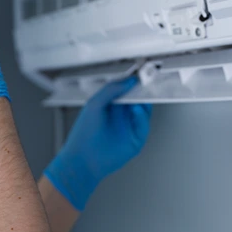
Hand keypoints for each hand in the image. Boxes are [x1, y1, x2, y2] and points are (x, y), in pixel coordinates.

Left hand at [44, 76, 150, 209]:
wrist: (83, 158)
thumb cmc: (84, 133)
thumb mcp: (94, 104)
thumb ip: (111, 90)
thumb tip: (128, 80)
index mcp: (112, 105)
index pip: (128, 90)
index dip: (134, 82)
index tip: (141, 73)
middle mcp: (122, 115)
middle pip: (139, 99)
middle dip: (144, 90)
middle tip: (148, 80)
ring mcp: (129, 127)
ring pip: (144, 111)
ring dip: (144, 102)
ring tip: (140, 94)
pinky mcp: (135, 140)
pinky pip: (143, 126)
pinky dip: (142, 117)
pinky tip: (135, 110)